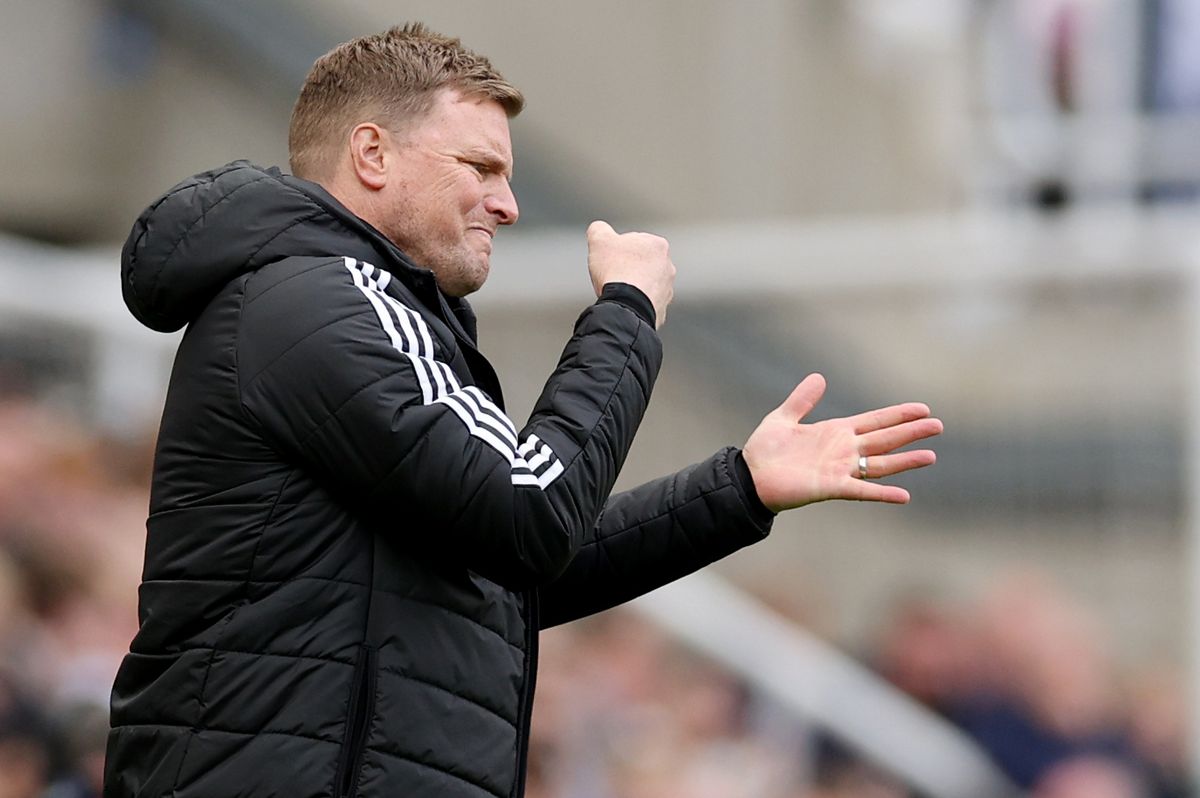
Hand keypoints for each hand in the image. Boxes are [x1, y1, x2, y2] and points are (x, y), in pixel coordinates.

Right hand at [587, 220, 675, 327]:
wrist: (626, 306)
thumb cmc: (616, 271)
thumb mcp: (599, 240)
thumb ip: (599, 229)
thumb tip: (598, 229)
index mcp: (657, 245)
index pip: (632, 241)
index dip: (616, 249)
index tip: (609, 258)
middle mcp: (668, 266)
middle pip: (640, 263)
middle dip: (626, 268)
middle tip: (612, 274)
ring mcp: (666, 289)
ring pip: (644, 284)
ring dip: (632, 286)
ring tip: (618, 290)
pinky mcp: (661, 309)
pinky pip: (645, 303)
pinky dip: (636, 303)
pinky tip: (624, 303)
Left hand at [742, 374, 941, 510]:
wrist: (750, 476)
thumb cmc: (765, 450)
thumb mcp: (783, 418)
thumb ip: (802, 400)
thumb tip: (819, 377)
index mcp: (836, 432)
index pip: (874, 421)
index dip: (897, 415)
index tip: (922, 408)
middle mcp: (844, 451)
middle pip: (885, 439)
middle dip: (910, 432)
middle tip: (938, 425)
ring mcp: (841, 470)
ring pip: (881, 464)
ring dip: (905, 460)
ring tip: (931, 455)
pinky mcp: (832, 487)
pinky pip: (862, 491)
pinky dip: (882, 493)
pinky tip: (904, 495)